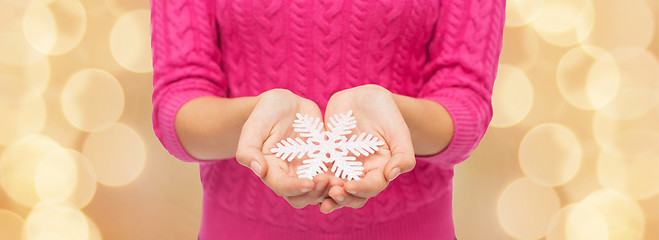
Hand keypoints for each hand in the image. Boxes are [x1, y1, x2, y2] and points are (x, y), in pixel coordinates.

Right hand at [235, 89, 331, 207]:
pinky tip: (352, 173)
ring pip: (320, 192)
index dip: (295, 188)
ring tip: (342, 180)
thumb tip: (258, 170)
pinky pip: (334, 177)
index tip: (309, 182)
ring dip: (330, 190)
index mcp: (270, 170)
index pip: (282, 187)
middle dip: (316, 193)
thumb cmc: (266, 112)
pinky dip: (342, 179)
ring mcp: (308, 171)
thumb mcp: (254, 125)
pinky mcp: (323, 163)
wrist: (286, 103)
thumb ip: (248, 149)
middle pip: (302, 197)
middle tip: (329, 181)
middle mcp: (289, 176)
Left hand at [319, 84, 415, 213]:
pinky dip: (312, 178)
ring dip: (325, 194)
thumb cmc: (386, 112)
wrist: (364, 98)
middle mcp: (361, 173)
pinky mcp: (327, 158)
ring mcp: (342, 167)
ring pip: (334, 188)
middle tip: (332, 194)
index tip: (350, 186)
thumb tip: (393, 174)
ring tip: (316, 194)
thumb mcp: (398, 129)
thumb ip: (403, 153)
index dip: (362, 189)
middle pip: (353, 194)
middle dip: (342, 197)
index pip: (372, 186)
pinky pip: (318, 171)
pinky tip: (303, 180)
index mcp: (381, 169)